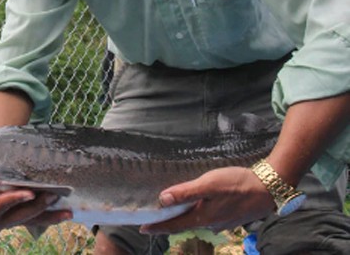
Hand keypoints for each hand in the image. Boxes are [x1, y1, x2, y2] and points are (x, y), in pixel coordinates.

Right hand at [0, 178, 71, 232]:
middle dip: (36, 206)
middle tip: (51, 194)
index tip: (28, 192)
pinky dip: (52, 216)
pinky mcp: (22, 215)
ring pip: (31, 219)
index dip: (13, 201)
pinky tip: (66, 213)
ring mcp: (12, 219)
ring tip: (65, 209)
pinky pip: (38, 218)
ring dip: (49, 215)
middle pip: (19, 216)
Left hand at [140, 167, 274, 234]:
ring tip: (172, 210)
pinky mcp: (230, 216)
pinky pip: (209, 216)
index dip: (157, 227)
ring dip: (184, 216)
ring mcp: (222, 222)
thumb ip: (186, 192)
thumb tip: (162, 199)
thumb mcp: (209, 184)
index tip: (142, 229)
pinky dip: (198, 212)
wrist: (270, 189)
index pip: (174, 225)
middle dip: (168, 222)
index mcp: (202, 217)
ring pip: (197, 220)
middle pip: (184, 224)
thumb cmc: (238, 184)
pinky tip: (198, 204)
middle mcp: (211, 224)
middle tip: (153, 219)